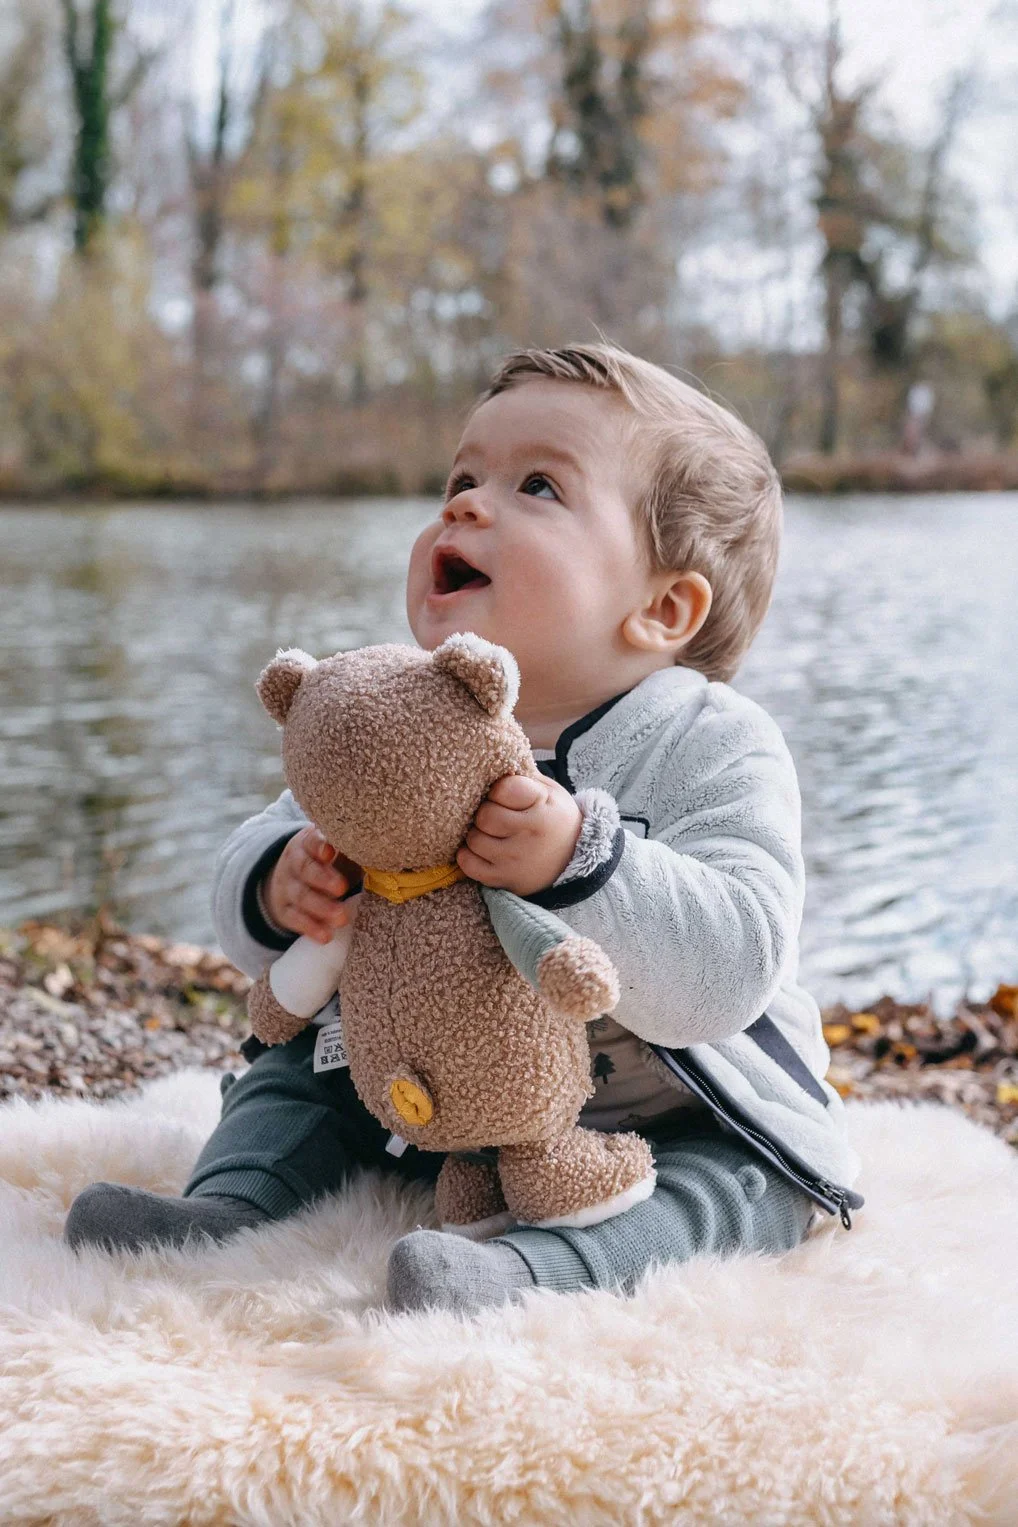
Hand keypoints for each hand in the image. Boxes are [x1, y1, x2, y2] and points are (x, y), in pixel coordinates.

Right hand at [263, 827, 360, 943]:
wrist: (293, 879)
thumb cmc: (329, 862)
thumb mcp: (338, 850)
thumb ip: (354, 849)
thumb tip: (382, 850)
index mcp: (308, 842)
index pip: (311, 841)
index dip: (319, 845)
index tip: (330, 852)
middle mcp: (293, 862)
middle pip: (304, 868)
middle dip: (323, 879)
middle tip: (342, 888)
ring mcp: (286, 886)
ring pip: (300, 895)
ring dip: (321, 907)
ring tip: (341, 918)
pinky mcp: (285, 910)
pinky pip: (295, 919)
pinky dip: (310, 927)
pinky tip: (326, 936)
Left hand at [457, 774, 582, 895]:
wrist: (572, 859)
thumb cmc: (553, 818)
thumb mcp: (550, 792)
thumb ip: (523, 777)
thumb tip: (489, 761)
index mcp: (543, 806)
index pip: (504, 789)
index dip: (498, 790)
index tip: (503, 795)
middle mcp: (530, 834)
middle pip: (485, 815)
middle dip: (485, 812)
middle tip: (494, 814)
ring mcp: (516, 859)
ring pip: (474, 839)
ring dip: (476, 834)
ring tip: (490, 832)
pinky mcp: (503, 879)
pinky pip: (468, 864)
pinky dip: (468, 855)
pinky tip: (481, 849)